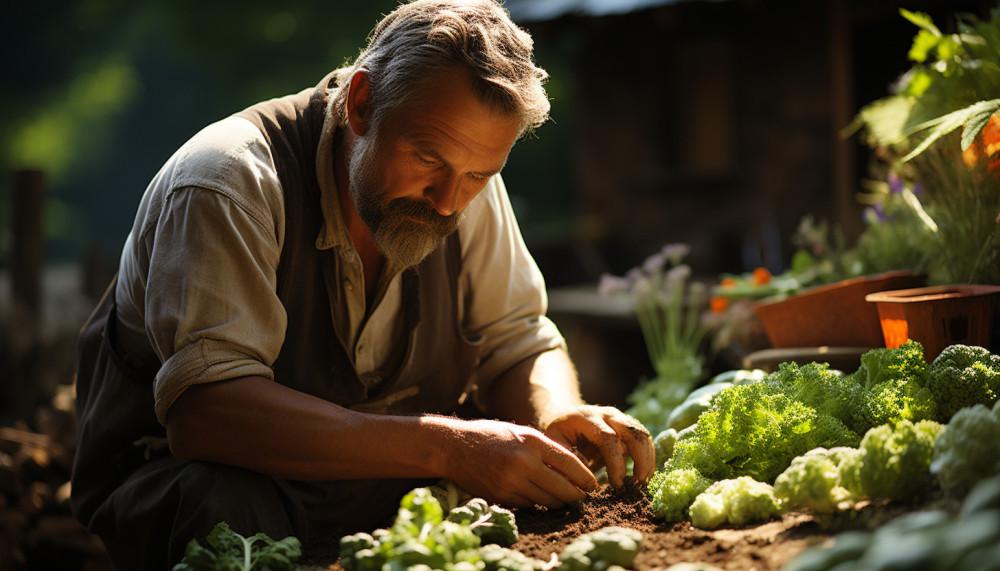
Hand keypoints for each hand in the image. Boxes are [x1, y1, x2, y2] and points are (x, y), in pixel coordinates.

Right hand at [440, 418, 598, 508]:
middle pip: (562, 488)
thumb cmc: (491, 436)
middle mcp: (524, 462)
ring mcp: (511, 481)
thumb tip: (574, 471)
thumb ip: (546, 450)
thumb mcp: (521, 434)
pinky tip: (536, 495)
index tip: (593, 485)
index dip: (586, 478)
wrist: (453, 447)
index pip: (570, 464)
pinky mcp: (501, 495)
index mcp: (532, 441)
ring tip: (563, 499)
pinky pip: (529, 504)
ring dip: (558, 502)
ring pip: (547, 500)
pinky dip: (536, 502)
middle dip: (576, 496)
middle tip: (582, 497)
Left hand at [541, 405, 653, 487]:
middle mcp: (607, 414)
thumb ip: (568, 461)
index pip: (608, 438)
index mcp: (587, 418)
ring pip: (642, 434)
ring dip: (647, 459)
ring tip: (642, 483)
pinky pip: (644, 438)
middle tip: (637, 484)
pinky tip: (644, 475)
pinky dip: (648, 457)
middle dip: (640, 459)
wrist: (565, 416)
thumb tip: (583, 484)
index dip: (615, 463)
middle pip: (632, 432)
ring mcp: (620, 417)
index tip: (616, 484)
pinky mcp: (629, 425)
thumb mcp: (555, 445)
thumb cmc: (560, 434)